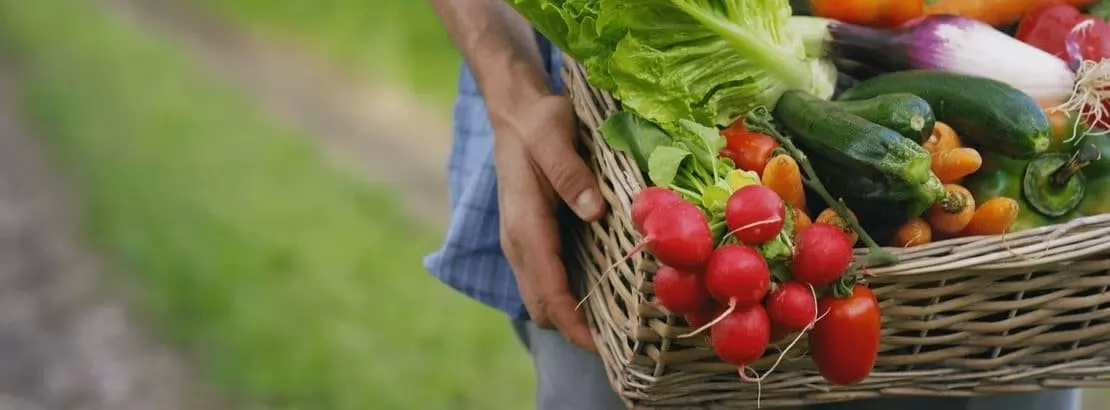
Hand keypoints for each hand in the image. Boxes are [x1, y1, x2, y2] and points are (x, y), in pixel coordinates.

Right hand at [493, 94, 606, 351]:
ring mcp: (521, 243)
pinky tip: (602, 293)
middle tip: (623, 342)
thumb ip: (570, 173)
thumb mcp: (554, 135)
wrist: (514, 111)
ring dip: (571, 317)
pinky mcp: (530, 239)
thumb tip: (593, 211)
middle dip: (575, 330)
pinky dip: (567, 297)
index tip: (604, 346)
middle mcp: (518, 242)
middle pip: (541, 306)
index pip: (547, 290)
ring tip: (616, 326)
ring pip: (541, 297)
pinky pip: (546, 280)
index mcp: (525, 224)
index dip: (574, 324)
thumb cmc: (538, 121)